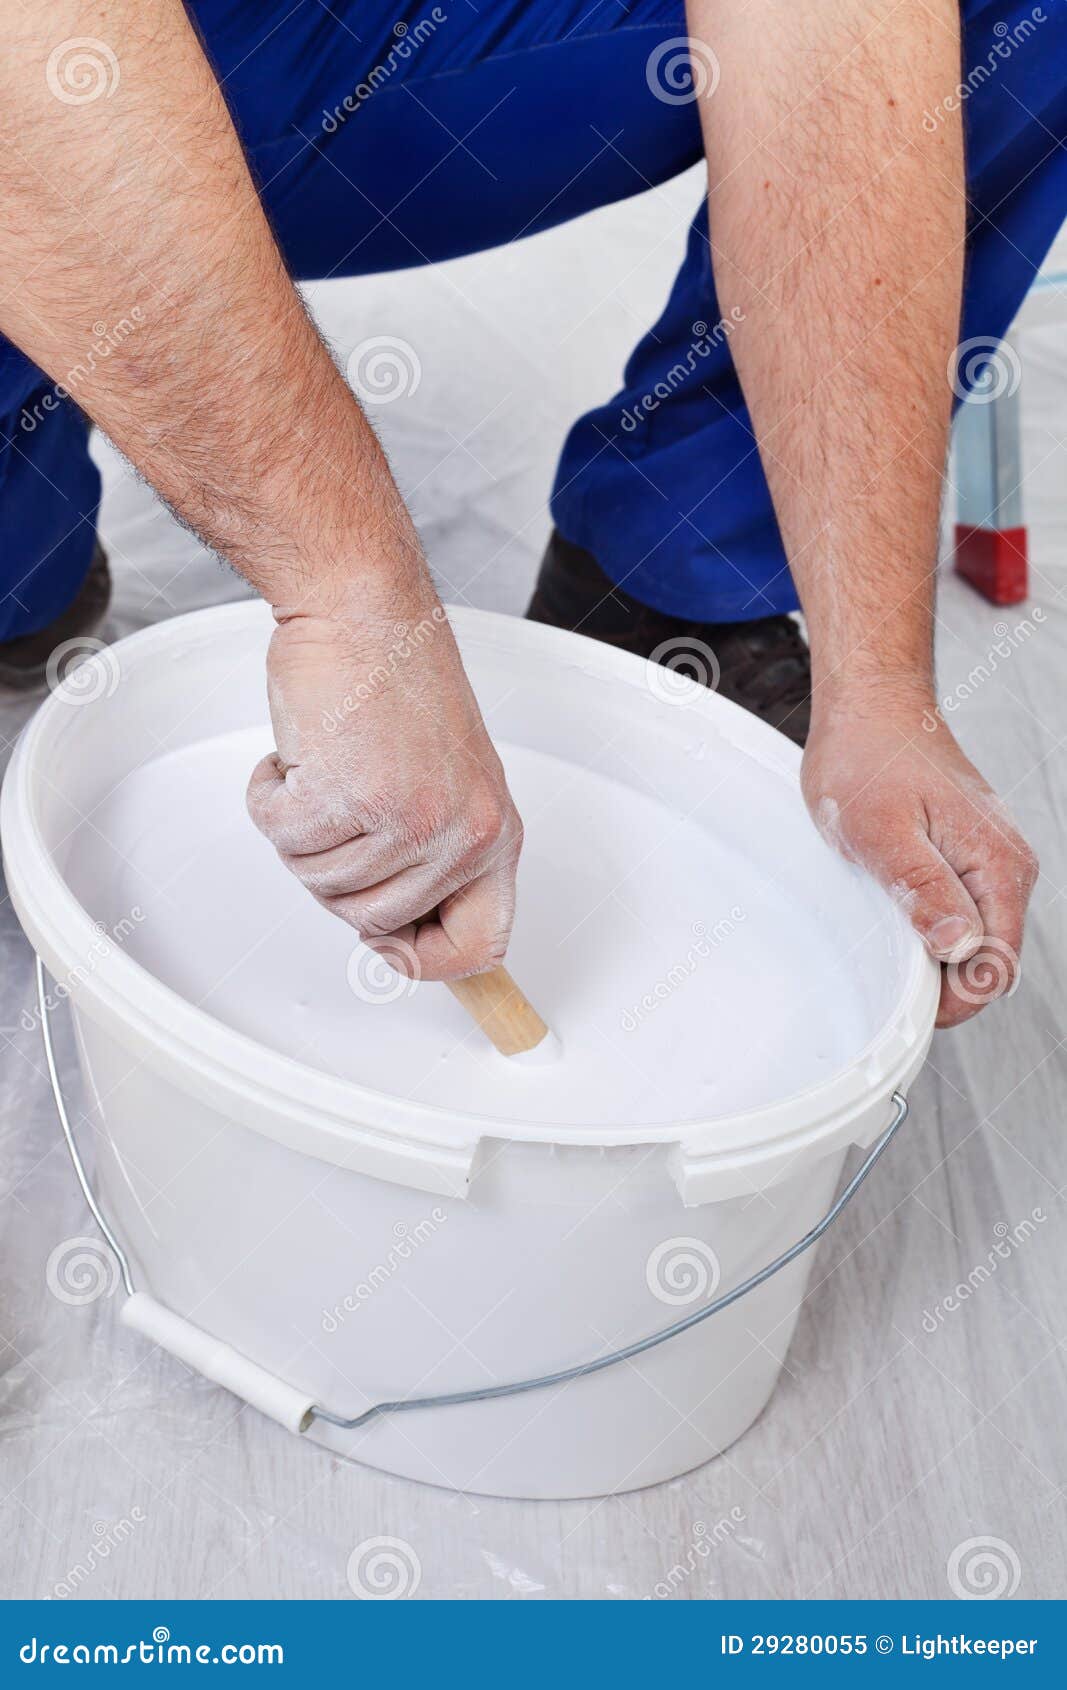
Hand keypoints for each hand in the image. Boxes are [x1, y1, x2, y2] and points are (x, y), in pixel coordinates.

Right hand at [246, 586, 522, 981]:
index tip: (393, 950)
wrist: (365, 610)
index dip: (430, 962)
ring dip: (302, 829)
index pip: (480, 943)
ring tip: (325, 766)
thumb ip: (435, 853)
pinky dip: (270, 799)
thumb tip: (400, 932)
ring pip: (321, 883)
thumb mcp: (448, 779)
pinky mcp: (347, 796)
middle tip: (340, 808)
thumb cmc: (399, 681)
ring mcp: (406, 819)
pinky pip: (283, 838)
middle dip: (337, 874)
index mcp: (494, 833)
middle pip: (374, 921)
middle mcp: (460, 834)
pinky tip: (296, 757)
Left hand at [801, 678, 1037, 1027]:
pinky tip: (893, 914)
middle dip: (941, 980)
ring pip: (973, 941)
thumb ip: (923, 890)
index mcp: (998, 866)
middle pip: (988, 961)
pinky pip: (959, 914)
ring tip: (883, 931)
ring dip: (932, 953)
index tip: (905, 1006)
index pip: (997, 966)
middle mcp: (1007, 868)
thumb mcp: (881, 832)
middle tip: (882, 969)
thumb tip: (959, 945)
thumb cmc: (869, 759)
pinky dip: (928, 928)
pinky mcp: (968, 860)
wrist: (870, 710)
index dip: (954, 1000)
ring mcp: (990, 864)